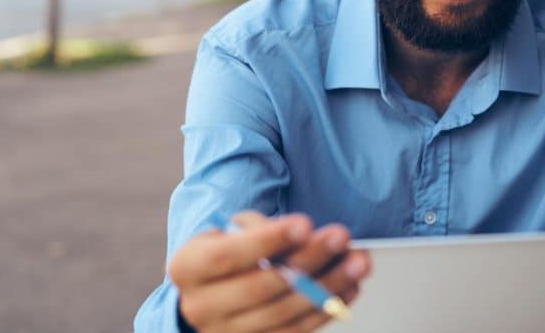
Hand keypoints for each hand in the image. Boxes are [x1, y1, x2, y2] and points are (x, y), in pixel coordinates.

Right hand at [168, 211, 370, 331]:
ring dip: (327, 287)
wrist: (212, 295)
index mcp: (187, 268)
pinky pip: (296, 332)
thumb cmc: (228, 253)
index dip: (267, 240)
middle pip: (260, 286)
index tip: (305, 223)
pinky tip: (349, 287)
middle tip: (341, 235)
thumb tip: (303, 236)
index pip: (228, 255)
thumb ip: (258, 230)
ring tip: (358, 261)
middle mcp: (201, 307)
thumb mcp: (230, 231)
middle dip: (307, 260)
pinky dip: (327, 309)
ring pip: (283, 314)